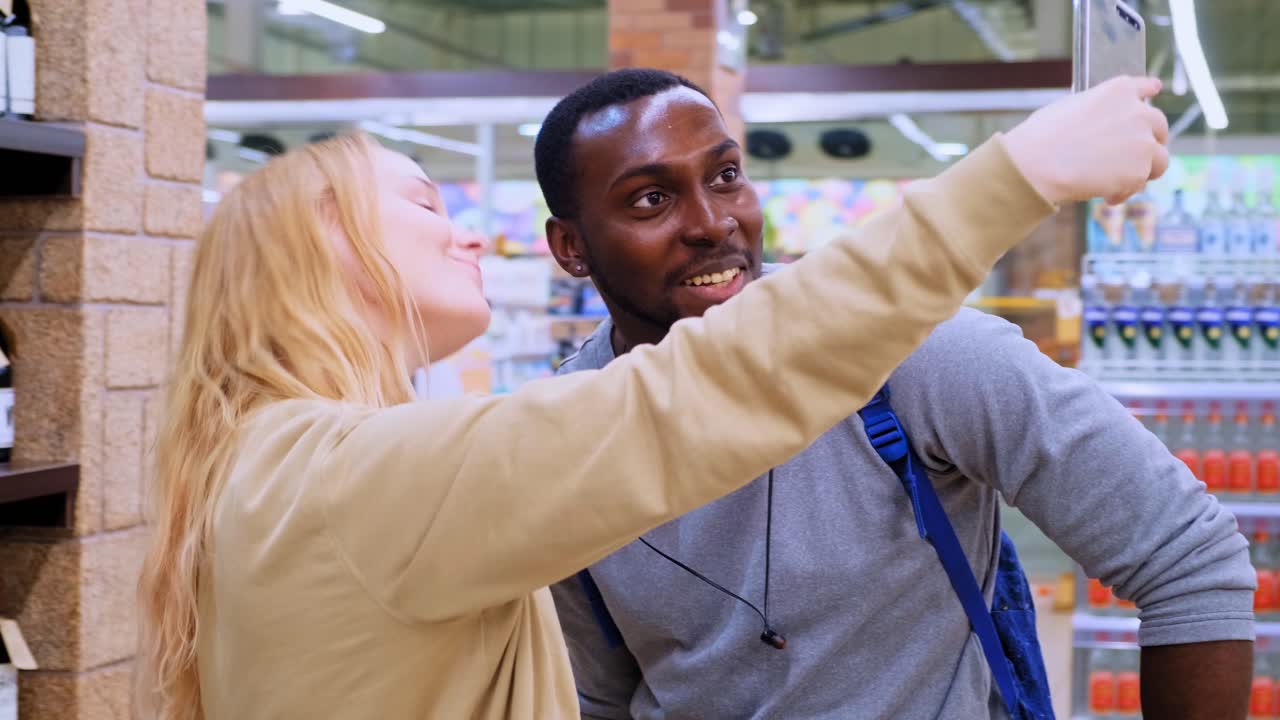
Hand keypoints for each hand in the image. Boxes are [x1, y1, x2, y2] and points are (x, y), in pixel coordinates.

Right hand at [1003, 76, 1169, 205]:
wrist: (1035, 164)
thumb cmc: (1041, 138)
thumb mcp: (1070, 108)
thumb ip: (1099, 111)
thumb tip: (1103, 125)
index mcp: (1119, 91)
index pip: (1146, 87)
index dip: (1150, 91)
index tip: (1154, 90)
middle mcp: (1138, 112)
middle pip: (1159, 127)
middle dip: (1149, 142)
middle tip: (1133, 158)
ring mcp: (1142, 142)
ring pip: (1159, 160)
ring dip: (1142, 170)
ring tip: (1117, 183)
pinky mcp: (1139, 171)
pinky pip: (1139, 185)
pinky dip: (1123, 192)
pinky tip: (1105, 195)